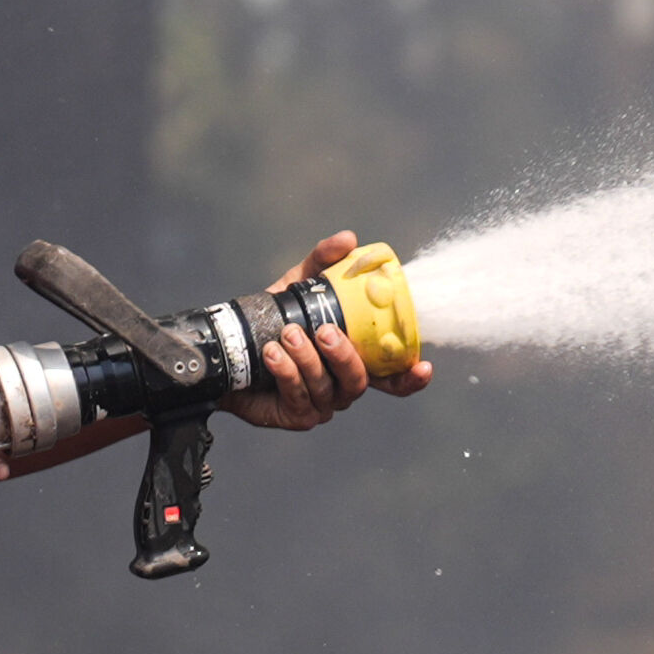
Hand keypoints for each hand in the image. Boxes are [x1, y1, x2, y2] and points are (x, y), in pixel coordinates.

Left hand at [228, 228, 422, 429]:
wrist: (230, 349)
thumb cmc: (272, 320)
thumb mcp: (298, 285)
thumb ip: (323, 262)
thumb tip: (349, 239)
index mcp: (353, 358)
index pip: (393, 374)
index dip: (412, 376)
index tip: (424, 366)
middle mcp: (342, 385)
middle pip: (360, 381)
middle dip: (344, 356)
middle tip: (323, 332)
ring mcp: (320, 404)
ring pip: (328, 388)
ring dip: (308, 360)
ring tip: (286, 334)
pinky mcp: (295, 415)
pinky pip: (298, 397)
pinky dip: (287, 372)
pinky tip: (273, 353)